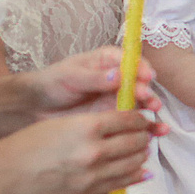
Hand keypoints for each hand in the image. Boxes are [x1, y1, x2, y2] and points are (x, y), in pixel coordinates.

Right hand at [0, 111, 155, 193]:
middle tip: (145, 133)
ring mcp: (93, 175)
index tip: (143, 117)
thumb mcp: (64, 123)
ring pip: (134, 163)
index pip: (130, 119)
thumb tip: (126, 123)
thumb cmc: (30, 143)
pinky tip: (143, 171)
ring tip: (142, 150)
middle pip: (136, 141)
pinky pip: (122, 184)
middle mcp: (94, 150)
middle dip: (144, 136)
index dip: (141, 118)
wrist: (6, 172)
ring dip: (142, 155)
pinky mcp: (88, 193)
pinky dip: (137, 176)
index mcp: (88, 126)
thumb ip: (96, 124)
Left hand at [26, 47, 165, 120]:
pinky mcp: (115, 117)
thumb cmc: (52, 83)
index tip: (146, 77)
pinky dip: (146, 126)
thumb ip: (94, 77)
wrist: (37, 107)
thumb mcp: (70, 76)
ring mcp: (118, 98)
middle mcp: (118, 78)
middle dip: (147, 91)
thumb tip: (118, 75)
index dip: (141, 68)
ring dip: (152, 109)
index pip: (130, 61)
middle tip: (149, 100)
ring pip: (141, 102)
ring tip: (157, 116)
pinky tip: (155, 132)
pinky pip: (134, 120)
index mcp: (108, 61)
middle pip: (139, 82)